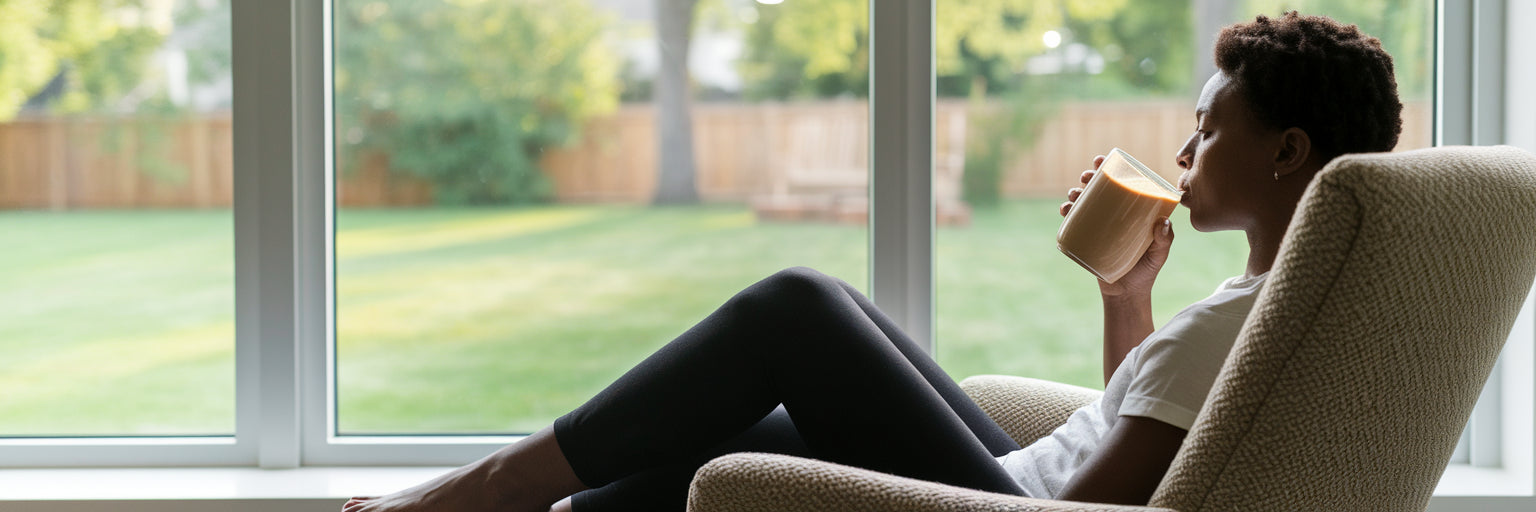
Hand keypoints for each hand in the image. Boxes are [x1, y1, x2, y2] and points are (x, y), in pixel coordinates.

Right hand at [1059, 155, 1174, 297]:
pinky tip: (1065, 210)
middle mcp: (1113, 216)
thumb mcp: (1159, 254)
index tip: (1101, 161)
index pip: (1120, 184)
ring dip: (1075, 194)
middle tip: (1086, 177)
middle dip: (1088, 178)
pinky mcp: (1086, 240)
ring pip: (1083, 204)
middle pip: (1098, 190)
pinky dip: (1067, 215)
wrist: (1127, 295)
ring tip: (1073, 194)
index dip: (1109, 169)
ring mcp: (1098, 227)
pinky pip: (1074, 224)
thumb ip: (1164, 239)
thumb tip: (1162, 222)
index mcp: (1131, 212)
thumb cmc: (1147, 271)